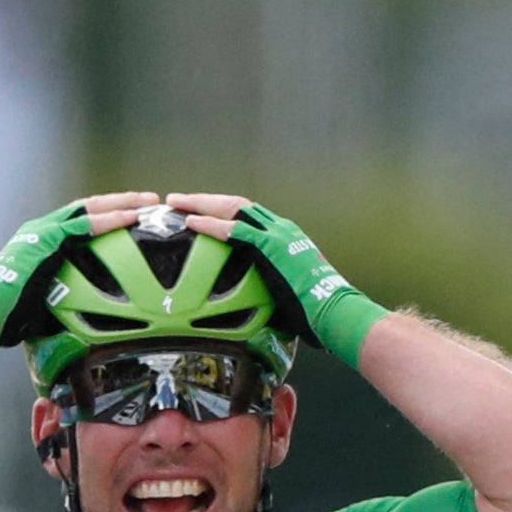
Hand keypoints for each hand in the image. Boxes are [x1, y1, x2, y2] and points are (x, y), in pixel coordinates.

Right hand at [0, 192, 159, 358]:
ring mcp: (45, 230)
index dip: (106, 217)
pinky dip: (112, 219)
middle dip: (120, 202)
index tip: (130, 217)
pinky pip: (87, 224)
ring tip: (149, 201)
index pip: (80, 222)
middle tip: (149, 201)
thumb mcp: (42, 301)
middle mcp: (43, 229)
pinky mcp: (49, 238)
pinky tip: (132, 216)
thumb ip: (61, 297)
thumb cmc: (9, 316)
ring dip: (122, 203)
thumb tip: (82, 318)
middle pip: (89, 208)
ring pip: (91, 208)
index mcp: (41, 242)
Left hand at [166, 193, 385, 365]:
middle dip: (206, 199)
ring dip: (202, 204)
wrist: (335, 311)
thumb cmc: (316, 312)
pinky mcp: (272, 247)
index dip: (221, 211)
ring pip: (233, 208)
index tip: (199, 212)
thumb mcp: (289, 292)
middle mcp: (281, 229)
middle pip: (237, 204)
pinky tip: (191, 222)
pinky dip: (211, 224)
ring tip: (176, 202)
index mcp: (286, 237)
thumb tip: (252, 310)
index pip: (248, 216)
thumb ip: (270, 288)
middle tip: (178, 199)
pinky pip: (235, 230)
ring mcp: (277, 235)